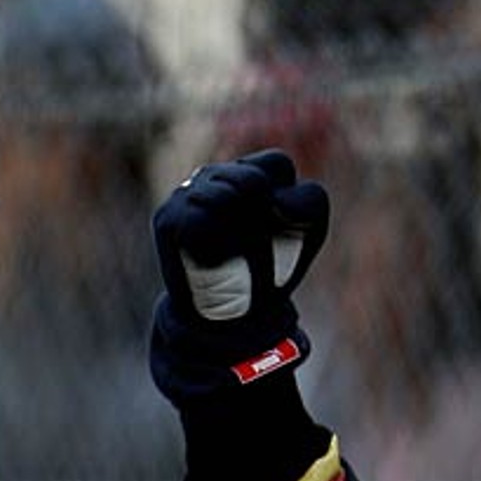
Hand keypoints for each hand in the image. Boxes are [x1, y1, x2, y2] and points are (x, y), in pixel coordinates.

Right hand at [154, 148, 329, 327]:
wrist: (236, 317)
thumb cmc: (275, 267)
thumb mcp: (310, 231)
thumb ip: (311, 200)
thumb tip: (277, 199)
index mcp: (252, 172)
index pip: (277, 164)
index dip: (290, 202)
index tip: (284, 228)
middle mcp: (217, 176)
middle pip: (251, 179)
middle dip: (263, 219)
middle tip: (256, 245)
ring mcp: (189, 193)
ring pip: (225, 195)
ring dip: (242, 237)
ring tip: (235, 255)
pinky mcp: (169, 218)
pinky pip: (201, 221)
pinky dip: (217, 248)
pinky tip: (214, 260)